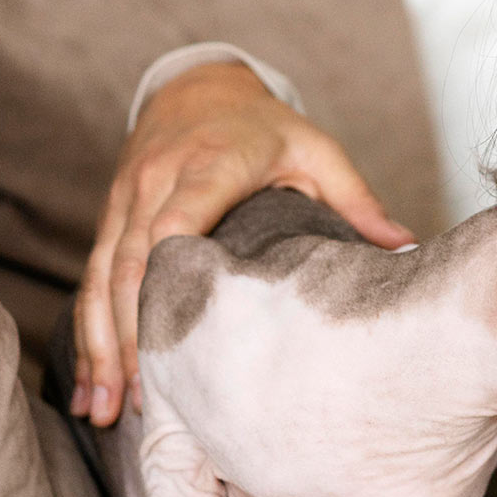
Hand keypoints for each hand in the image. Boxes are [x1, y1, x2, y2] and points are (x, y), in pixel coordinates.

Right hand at [71, 60, 415, 424]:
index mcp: (209, 164)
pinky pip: (89, 280)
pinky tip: (94, 386)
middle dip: (132, 336)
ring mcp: (125, 201)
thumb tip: (407, 247)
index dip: (167, 274)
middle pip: (129, 264)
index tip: (175, 335)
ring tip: (104, 410)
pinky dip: (90, 336)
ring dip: (101, 349)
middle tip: (147, 404)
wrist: (200, 86)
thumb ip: (357, 200)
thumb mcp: (317, 150)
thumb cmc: (266, 128)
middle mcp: (156, 182)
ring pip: (100, 279)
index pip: (177, 219)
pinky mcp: (110, 220)